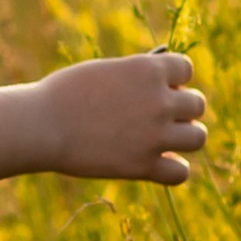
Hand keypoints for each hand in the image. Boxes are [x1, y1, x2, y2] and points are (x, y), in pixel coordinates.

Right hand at [39, 50, 208, 185]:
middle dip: (181, 109)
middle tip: (160, 116)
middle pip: (197, 104)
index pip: (186, 68)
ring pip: (198, 137)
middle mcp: (159, 101)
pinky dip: (173, 169)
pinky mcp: (143, 165)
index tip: (160, 87)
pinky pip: (180, 172)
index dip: (175, 78)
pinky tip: (157, 165)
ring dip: (185, 137)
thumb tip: (163, 82)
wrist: (42, 124)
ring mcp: (155, 135)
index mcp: (148, 69)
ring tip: (165, 140)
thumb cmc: (64, 93)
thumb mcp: (105, 70)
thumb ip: (136, 77)